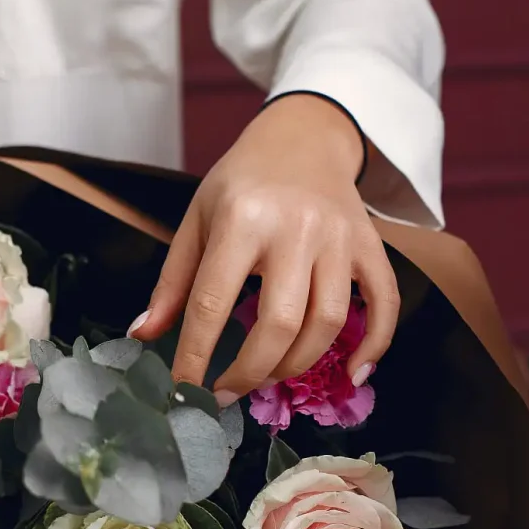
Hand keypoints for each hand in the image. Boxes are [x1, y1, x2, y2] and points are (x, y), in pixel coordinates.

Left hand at [128, 94, 399, 405]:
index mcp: (242, 220)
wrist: (304, 136)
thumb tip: (142, 335)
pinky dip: (374, 345)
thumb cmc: (242, 183)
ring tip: (269, 377)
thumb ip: (173, 282)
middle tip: (228, 393)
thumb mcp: (197, 219)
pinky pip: (385, 303)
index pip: (213, 304)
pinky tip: (352, 375)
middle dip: (250, 372)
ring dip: (297, 364)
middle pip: (280, 323)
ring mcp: (339, 238)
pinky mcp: (370, 245)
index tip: (186, 389)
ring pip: (328, 322)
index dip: (195, 356)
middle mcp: (296, 228)